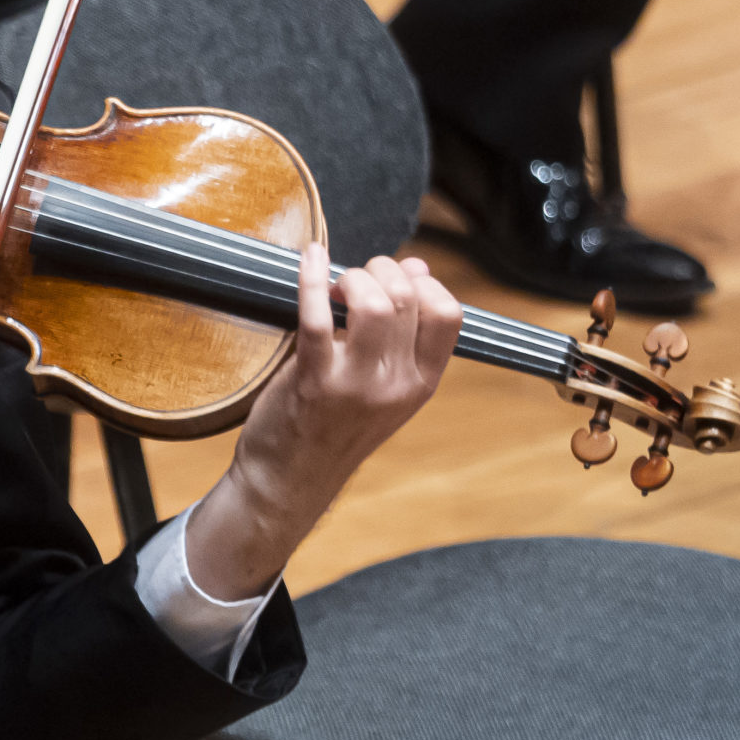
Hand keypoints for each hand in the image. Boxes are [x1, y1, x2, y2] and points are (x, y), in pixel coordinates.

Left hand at [188, 247, 461, 598]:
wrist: (290, 480)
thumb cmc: (332, 427)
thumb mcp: (385, 387)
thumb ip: (404, 332)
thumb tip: (418, 267)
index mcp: (421, 383)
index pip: (449, 314)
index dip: (423, 283)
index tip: (396, 279)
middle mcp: (396, 384)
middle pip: (407, 299)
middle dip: (381, 270)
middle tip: (355, 279)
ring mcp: (356, 384)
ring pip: (374, 304)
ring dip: (353, 277)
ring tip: (335, 287)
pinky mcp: (313, 381)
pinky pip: (316, 318)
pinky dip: (312, 279)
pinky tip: (311, 258)